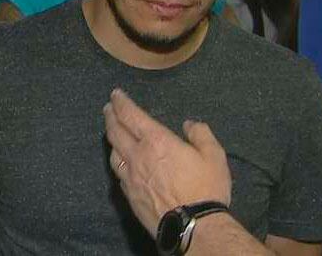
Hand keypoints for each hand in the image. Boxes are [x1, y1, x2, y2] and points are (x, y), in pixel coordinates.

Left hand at [104, 89, 230, 237]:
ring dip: (111, 138)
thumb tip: (189, 124)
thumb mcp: (214, 155)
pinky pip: (118, 172)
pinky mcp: (129, 195)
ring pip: (113, 152)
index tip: (115, 94)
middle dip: (110, 116)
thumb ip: (201, 134)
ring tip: (111, 131)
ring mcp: (131, 177)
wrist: (194, 227)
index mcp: (156, 141)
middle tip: (108, 108)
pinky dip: (116, 160)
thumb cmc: (205, 188)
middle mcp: (138, 156)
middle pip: (116, 131)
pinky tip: (119, 160)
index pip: (131, 115)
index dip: (121, 102)